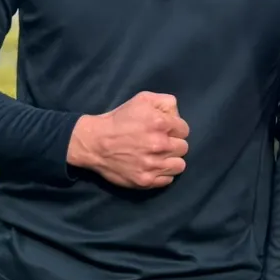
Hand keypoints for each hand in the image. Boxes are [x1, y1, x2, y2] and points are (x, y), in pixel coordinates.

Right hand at [67, 92, 188, 188]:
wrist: (94, 143)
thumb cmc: (119, 120)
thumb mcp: (142, 99)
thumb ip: (166, 102)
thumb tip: (177, 116)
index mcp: (160, 123)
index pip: (184, 130)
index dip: (175, 129)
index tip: (165, 131)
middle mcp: (160, 145)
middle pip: (183, 147)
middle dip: (174, 144)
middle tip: (160, 143)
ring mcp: (153, 165)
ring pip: (180, 165)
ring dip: (171, 160)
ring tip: (159, 157)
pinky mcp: (146, 181)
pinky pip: (168, 180)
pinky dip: (162, 174)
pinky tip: (152, 167)